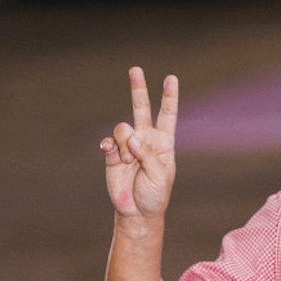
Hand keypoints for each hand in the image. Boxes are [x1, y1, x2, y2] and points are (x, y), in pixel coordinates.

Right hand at [100, 67, 177, 218]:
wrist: (137, 211)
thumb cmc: (155, 194)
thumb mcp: (159, 175)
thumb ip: (147, 155)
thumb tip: (132, 137)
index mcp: (164, 142)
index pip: (168, 114)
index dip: (169, 96)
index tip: (171, 78)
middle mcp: (146, 139)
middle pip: (141, 108)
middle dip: (138, 88)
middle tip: (135, 69)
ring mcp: (128, 145)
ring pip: (122, 129)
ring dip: (125, 147)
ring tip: (128, 164)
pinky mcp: (112, 153)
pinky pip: (108, 142)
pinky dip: (110, 148)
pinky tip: (112, 155)